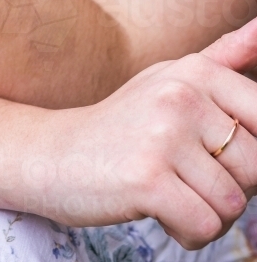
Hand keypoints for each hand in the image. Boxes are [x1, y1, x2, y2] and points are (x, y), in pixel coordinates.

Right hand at [45, 18, 256, 247]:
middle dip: (229, 187)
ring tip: (169, 192)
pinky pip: (205, 226)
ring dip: (207, 214)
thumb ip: (223, 58)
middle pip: (255, 167)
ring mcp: (163, 135)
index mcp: (196, 71)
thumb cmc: (122, 122)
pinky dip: (188, 233)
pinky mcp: (147, 178)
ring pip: (233, 204)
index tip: (212, 154)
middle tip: (184, 176)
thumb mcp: (170, 79)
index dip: (248, 153)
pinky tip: (158, 210)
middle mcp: (182, 95)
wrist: (54, 154)